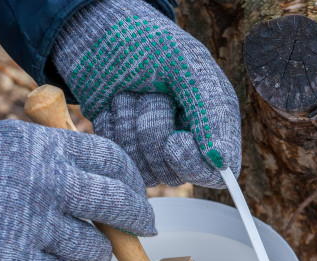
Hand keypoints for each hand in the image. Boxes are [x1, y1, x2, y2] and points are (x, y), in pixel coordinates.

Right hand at [0, 120, 153, 260]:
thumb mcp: (5, 142)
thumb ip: (51, 155)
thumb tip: (96, 179)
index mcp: (45, 147)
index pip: (113, 159)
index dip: (132, 181)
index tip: (136, 195)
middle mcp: (49, 183)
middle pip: (118, 204)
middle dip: (137, 221)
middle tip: (142, 230)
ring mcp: (34, 224)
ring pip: (94, 248)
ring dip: (98, 255)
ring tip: (90, 256)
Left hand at [52, 0, 240, 187]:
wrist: (94, 31)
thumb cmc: (145, 40)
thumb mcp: (186, 65)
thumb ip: (211, 112)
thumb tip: (222, 163)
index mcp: (214, 119)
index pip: (218, 172)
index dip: (196, 164)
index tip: (175, 140)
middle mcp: (188, 138)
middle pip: (176, 173)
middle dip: (155, 131)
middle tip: (148, 94)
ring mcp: (154, 148)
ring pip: (146, 169)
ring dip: (130, 126)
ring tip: (129, 92)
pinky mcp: (125, 148)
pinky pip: (122, 161)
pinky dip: (113, 130)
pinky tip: (113, 103)